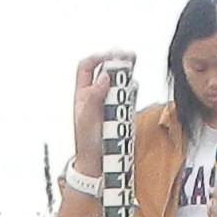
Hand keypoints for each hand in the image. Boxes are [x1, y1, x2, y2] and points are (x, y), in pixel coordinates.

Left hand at [67, 51, 129, 177]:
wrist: (97, 161)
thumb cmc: (87, 141)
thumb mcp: (86, 118)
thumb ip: (94, 96)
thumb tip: (104, 76)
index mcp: (83, 93)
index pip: (86, 67)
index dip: (96, 58)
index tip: (109, 56)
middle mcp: (96, 95)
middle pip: (105, 70)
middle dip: (116, 60)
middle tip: (127, 54)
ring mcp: (109, 103)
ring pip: (118, 81)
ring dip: (126, 70)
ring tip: (133, 60)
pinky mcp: (121, 112)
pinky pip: (127, 95)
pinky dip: (132, 88)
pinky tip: (134, 84)